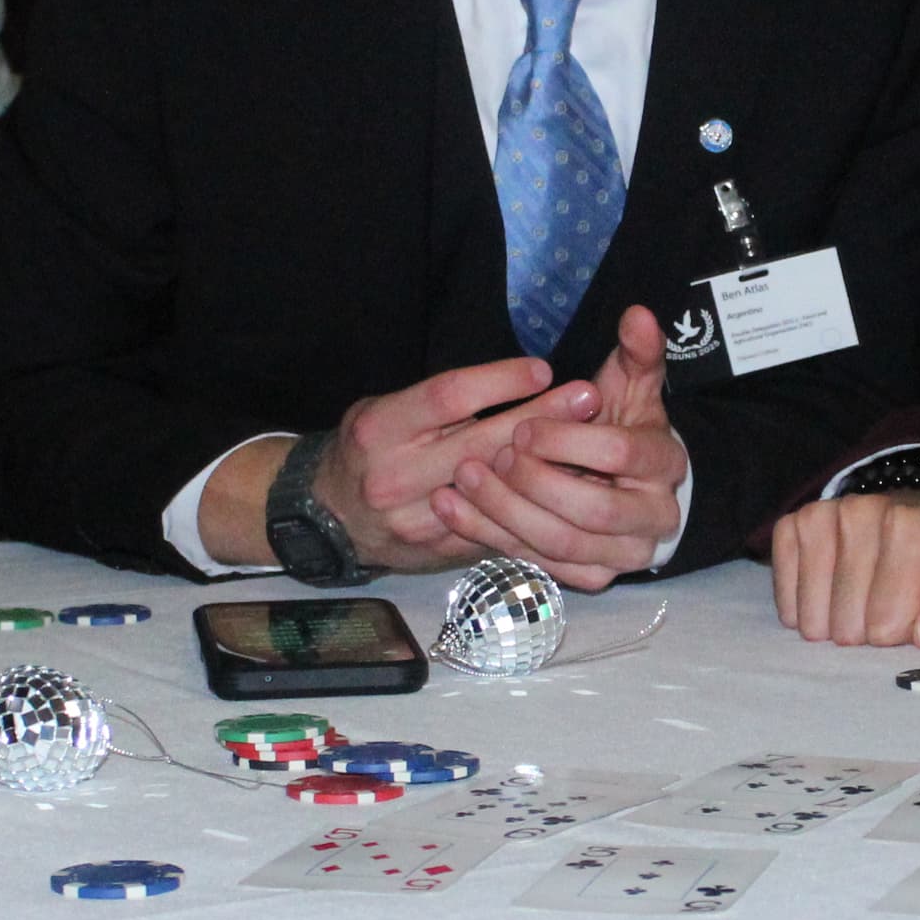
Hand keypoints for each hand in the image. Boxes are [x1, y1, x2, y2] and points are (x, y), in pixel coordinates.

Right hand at [199, 357, 585, 569]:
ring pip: (494, 491)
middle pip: (480, 443)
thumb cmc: (369, 448)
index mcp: (380, 429)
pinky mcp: (438, 550)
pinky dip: (533, 508)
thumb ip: (437, 401)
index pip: (447, 397)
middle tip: (588, 397)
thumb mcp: (384, 409)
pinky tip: (570, 489)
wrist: (328, 517)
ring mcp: (417, 520)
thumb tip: (515, 379)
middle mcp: (395, 476)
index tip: (543, 369)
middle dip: (541, 418)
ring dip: (547, 466)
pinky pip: (494, 528)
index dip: (499, 382)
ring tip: (591, 441)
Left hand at [435, 306, 691, 588]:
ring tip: (463, 477)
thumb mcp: (632, 385)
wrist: (633, 488)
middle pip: (592, 510)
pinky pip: (540, 564)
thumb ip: (636, 352)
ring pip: (561, 543)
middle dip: (535, 482)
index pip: (620, 455)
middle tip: (493, 454)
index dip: (567, 441)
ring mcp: (625, 554)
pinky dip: (492, 538)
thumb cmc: (624, 426)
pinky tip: (454, 509)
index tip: (524, 426)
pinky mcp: (592, 576)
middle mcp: (655, 518)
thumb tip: (637, 314)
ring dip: (506, 512)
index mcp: (665, 465)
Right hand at [767, 490, 919, 648]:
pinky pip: (785, 600)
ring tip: (861, 602)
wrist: (914, 522)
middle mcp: (863, 511)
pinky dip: (805, 612)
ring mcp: (822, 515)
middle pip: (848, 626)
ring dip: (836, 627)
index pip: (888, 625)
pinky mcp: (792, 526)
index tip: (916, 608)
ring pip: (813, 619)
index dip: (903, 633)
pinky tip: (830, 598)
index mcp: (914, 527)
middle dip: (868, 633)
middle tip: (886, 606)